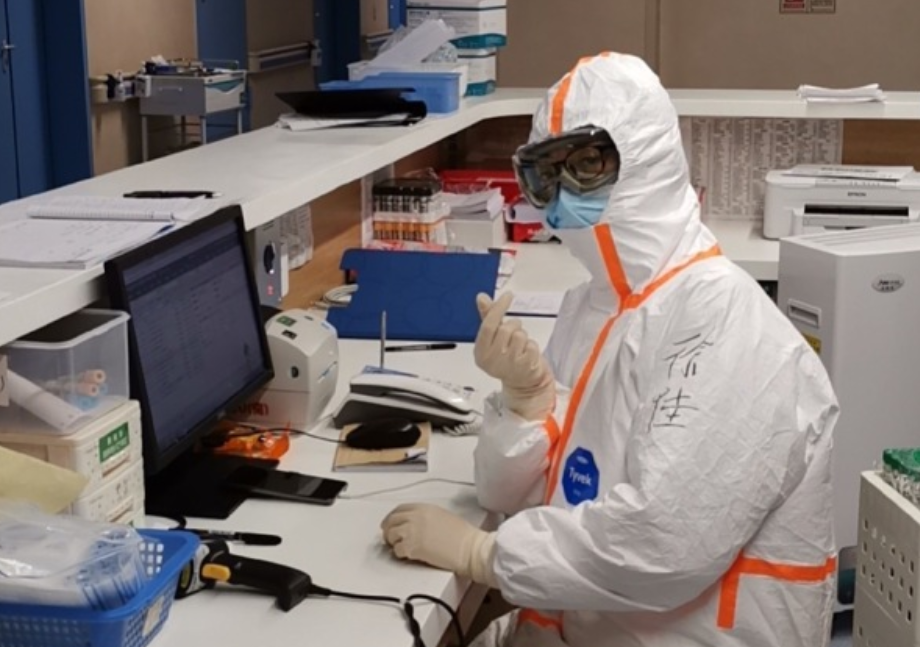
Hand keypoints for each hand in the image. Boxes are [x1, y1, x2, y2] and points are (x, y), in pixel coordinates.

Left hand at [381, 503, 496, 586]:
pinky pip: (397, 550)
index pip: (400, 509)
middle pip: (391, 520)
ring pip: (391, 535)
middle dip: (388, 529)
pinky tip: (408, 555)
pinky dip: (400, 553)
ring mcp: (412, 531)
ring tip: (400, 547)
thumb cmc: (463, 536)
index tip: (390, 523)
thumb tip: (416, 524)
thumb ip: (426, 517)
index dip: (392, 517)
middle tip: (389, 538)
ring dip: (393, 542)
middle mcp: (416, 517)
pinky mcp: (412, 547)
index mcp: (424, 508)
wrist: (469, 548)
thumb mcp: (443, 517)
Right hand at [474, 292, 555, 419]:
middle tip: (513, 337)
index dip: (498, 308)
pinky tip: (527, 355)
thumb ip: (488, 317)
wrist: (522, 385)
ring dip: (523, 337)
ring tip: (520, 348)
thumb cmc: (506, 359)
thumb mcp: (493, 340)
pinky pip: (531, 344)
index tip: (508, 296)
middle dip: (513, 327)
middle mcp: (492, 359)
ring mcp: (509, 363)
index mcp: (481, 352)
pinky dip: (532, 346)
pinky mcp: (525, 366)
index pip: (488, 325)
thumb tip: (482, 298)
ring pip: (520, 335)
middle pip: (506, 328)